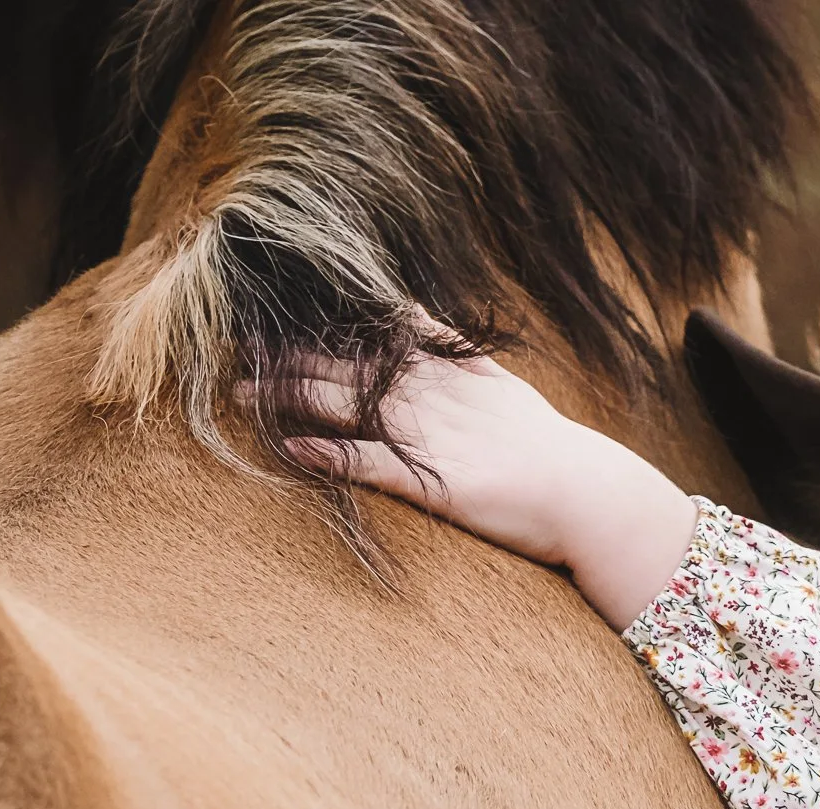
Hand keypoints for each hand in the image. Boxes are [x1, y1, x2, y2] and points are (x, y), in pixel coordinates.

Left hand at [268, 348, 695, 629]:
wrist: (585, 493)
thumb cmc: (545, 447)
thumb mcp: (500, 382)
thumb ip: (457, 350)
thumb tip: (420, 320)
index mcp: (446, 365)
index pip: (372, 326)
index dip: (322, 315)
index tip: (276, 304)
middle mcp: (430, 390)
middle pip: (342, 358)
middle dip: (285, 351)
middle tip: (234, 342)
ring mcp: (427, 433)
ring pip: (342, 402)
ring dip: (285, 394)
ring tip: (237, 388)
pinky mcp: (430, 479)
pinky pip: (365, 462)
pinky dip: (323, 454)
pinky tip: (287, 447)